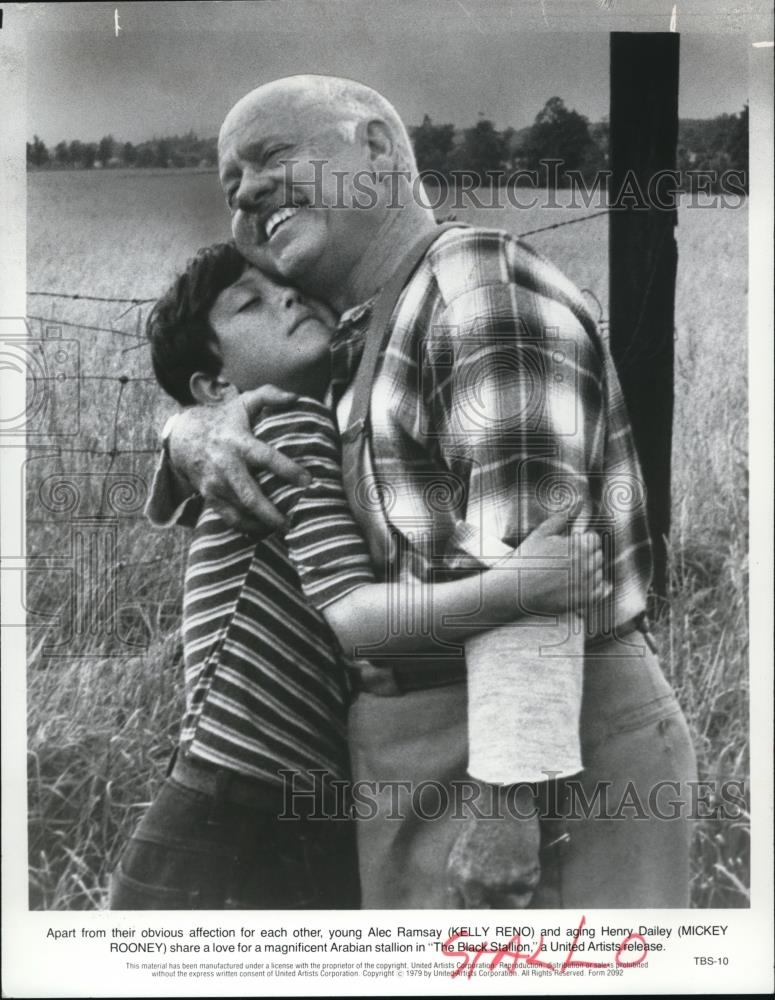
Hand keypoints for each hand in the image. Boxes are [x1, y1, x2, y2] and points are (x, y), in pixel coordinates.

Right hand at [168, 385, 311, 535]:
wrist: (182, 436)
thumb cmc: (222, 419)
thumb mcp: (243, 402)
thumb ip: (270, 395)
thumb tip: (296, 398)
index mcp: (239, 442)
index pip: (267, 458)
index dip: (288, 470)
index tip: (308, 481)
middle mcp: (226, 466)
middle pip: (250, 496)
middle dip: (272, 513)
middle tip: (293, 523)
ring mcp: (215, 484)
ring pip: (240, 512)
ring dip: (262, 524)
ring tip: (283, 530)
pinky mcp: (209, 496)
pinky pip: (229, 518)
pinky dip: (246, 528)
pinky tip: (263, 531)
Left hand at [446, 787, 540, 907]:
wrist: (502, 799)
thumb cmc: (488, 820)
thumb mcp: (466, 850)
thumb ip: (466, 880)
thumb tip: (477, 909)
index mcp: (456, 876)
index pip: (460, 912)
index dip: (473, 920)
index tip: (486, 919)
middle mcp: (471, 885)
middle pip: (484, 917)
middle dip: (497, 912)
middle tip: (507, 902)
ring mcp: (494, 884)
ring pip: (511, 906)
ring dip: (518, 890)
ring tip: (515, 860)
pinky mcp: (517, 878)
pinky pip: (528, 890)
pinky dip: (530, 875)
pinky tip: (523, 852)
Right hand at [512, 512, 609, 614]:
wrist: (515, 589)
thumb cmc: (528, 559)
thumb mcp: (542, 533)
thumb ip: (563, 516)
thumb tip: (580, 501)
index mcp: (578, 546)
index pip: (594, 538)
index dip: (581, 540)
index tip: (567, 546)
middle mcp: (586, 564)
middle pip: (598, 555)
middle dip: (585, 555)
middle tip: (565, 560)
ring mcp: (586, 583)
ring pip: (599, 571)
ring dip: (588, 570)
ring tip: (567, 573)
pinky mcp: (584, 600)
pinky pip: (602, 590)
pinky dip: (596, 586)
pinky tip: (580, 583)